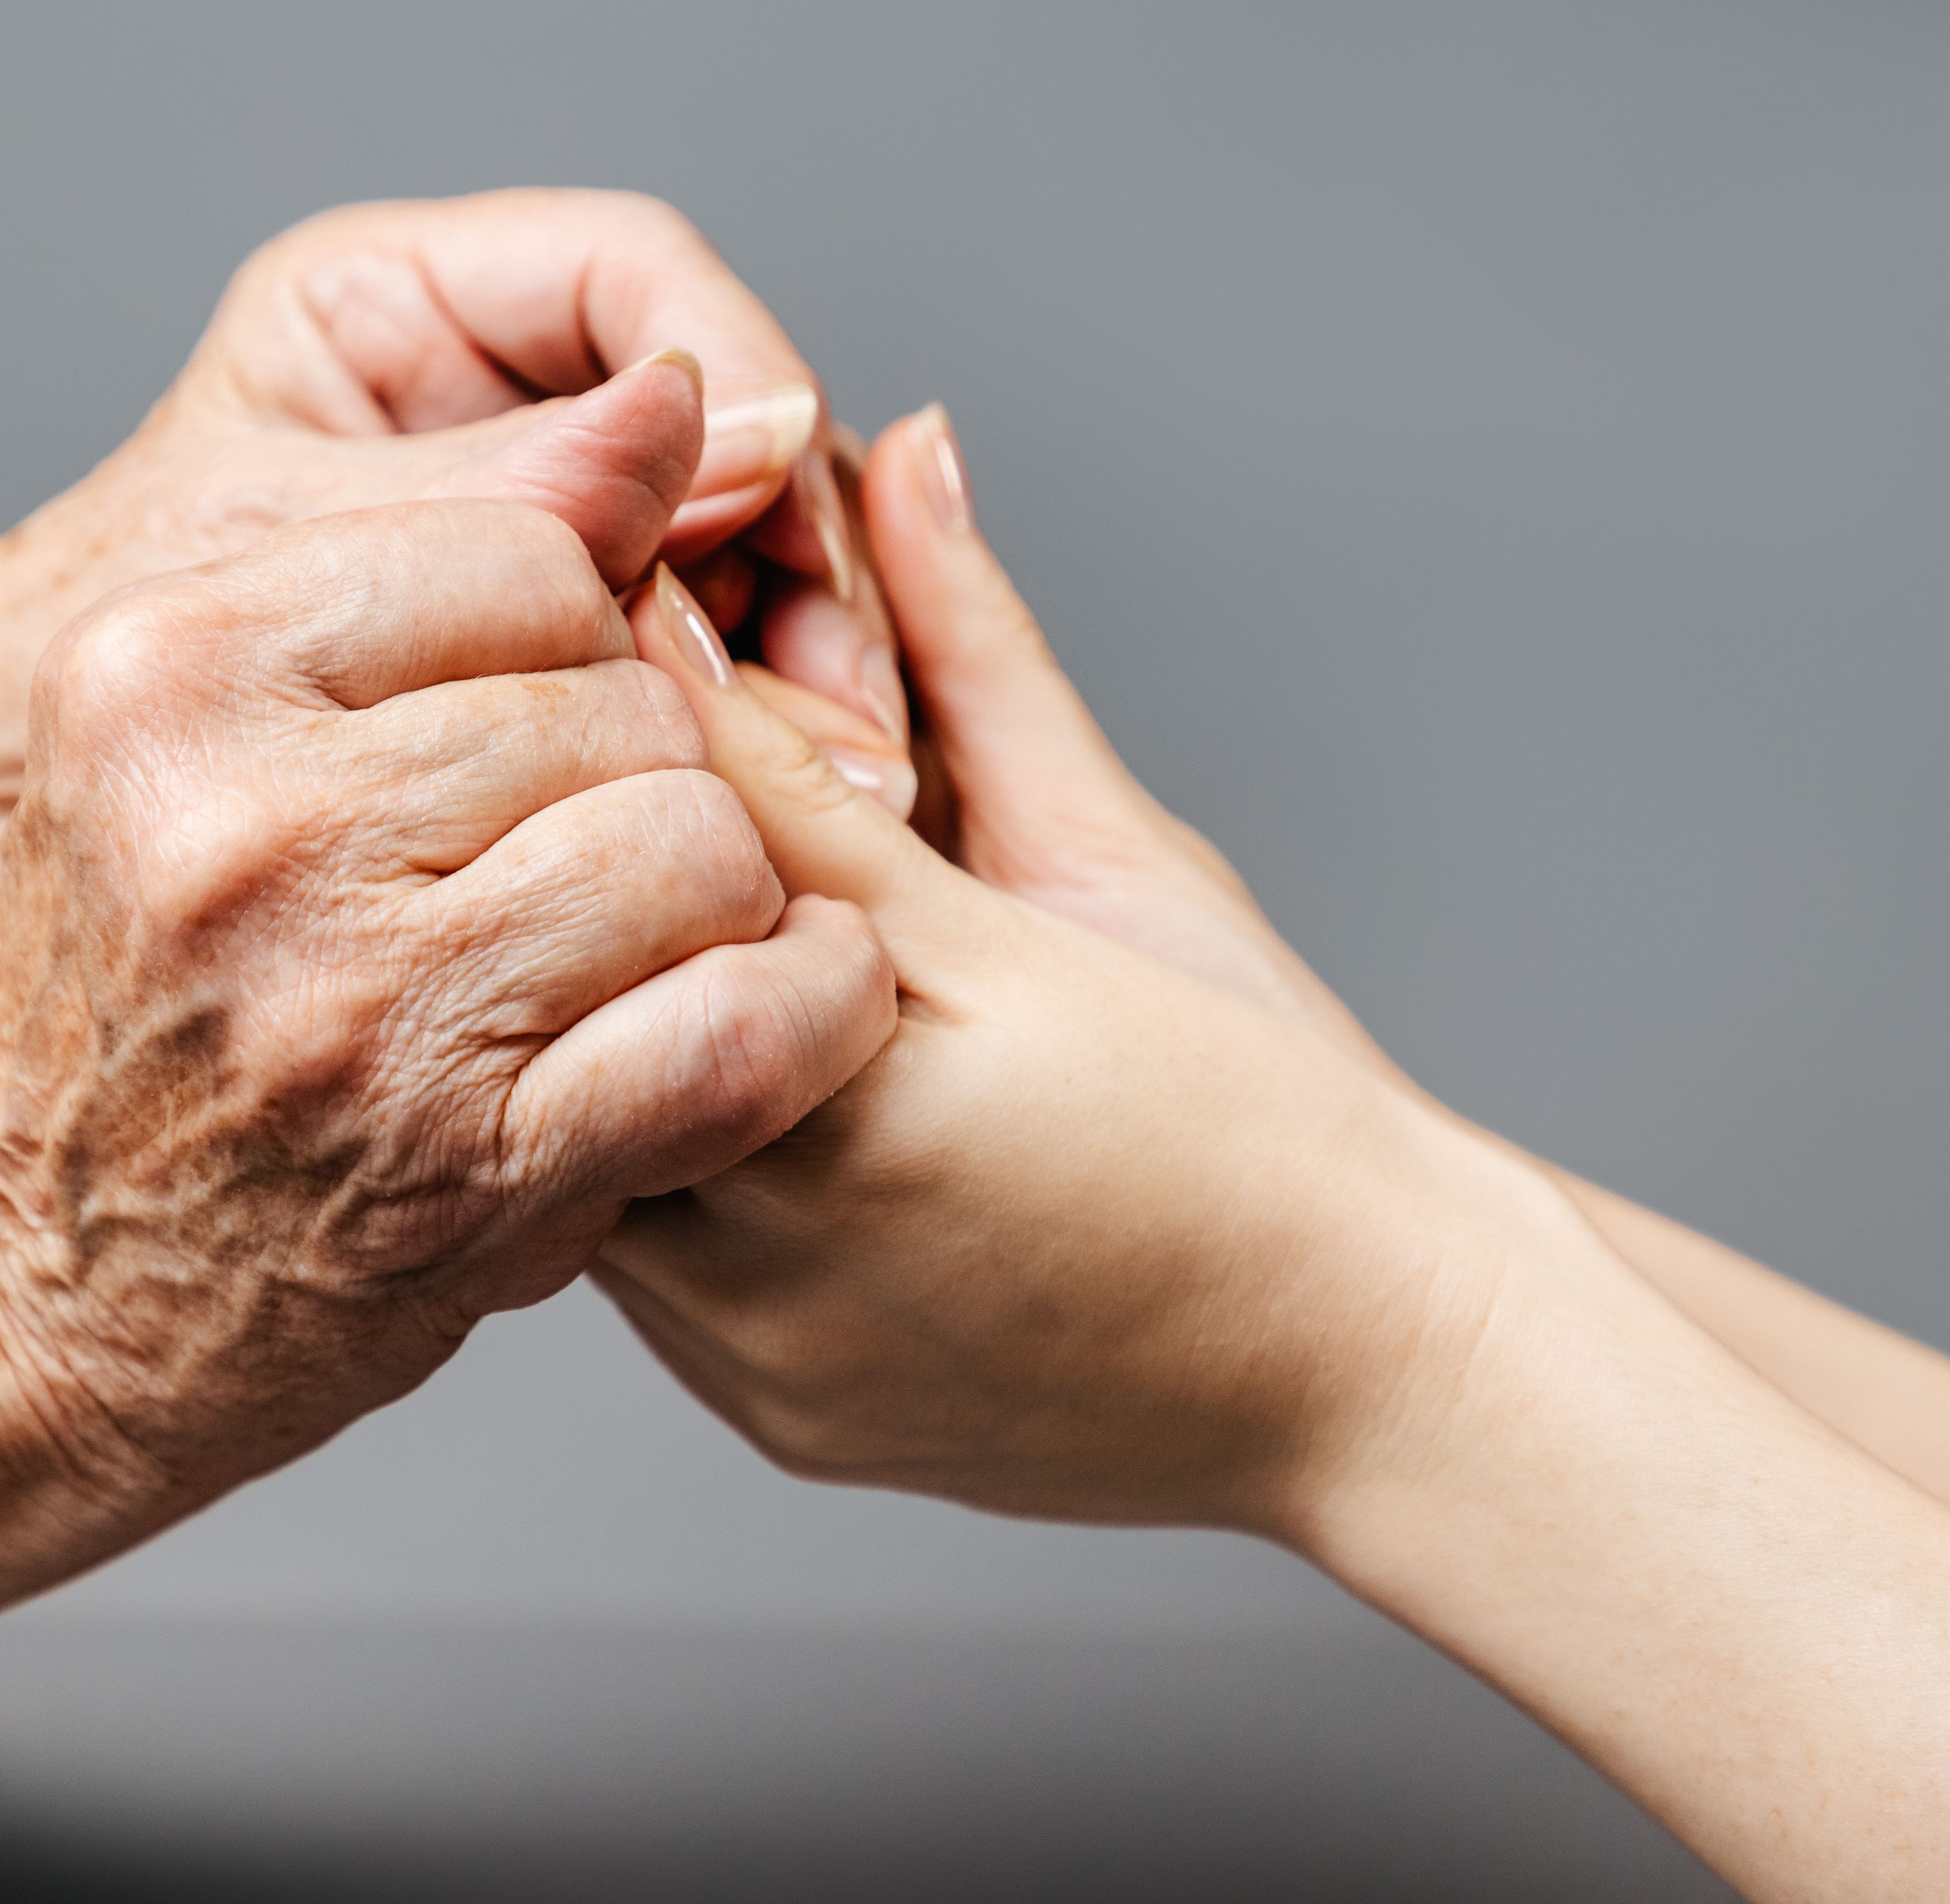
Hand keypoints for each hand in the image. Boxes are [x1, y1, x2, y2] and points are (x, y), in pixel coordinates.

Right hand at [0, 190, 907, 1142]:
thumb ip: (418, 577)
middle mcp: (250, 823)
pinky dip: (813, 1011)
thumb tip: (678, 400)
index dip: (584, 636)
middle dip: (648, 772)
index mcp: (164, 672)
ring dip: (722, 896)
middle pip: (627, 700)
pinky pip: (750, 1020)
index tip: (552, 720)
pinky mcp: (475, 1168)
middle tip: (588, 859)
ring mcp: (365, 1003)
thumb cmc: (115, 995)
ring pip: (701, 845)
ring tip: (643, 946)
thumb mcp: (183, 742)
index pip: (526, 555)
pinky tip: (787, 1010)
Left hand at [606, 547, 1949, 1903]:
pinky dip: (646, 1157)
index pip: (687, 857)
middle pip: (594, 1013)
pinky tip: (691, 1085)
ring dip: (598, 1025)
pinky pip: (639, 1269)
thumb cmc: (1274, 1118)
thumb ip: (977, 661)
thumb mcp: (1122, 865)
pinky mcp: (767, 1410)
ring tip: (627, 932)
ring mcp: (770, 1350)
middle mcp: (805, 1238)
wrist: (1376, 1384)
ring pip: (590, 1140)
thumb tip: (911, 456)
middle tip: (573, 782)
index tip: (603, 630)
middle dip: (591, 889)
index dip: (632, 729)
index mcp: (892, 1074)